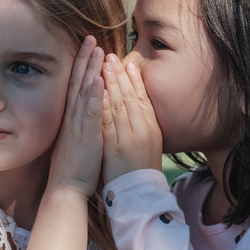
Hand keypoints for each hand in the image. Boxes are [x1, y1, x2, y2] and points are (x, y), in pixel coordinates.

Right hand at [48, 36, 104, 197]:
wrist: (66, 189)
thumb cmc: (74, 168)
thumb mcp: (74, 140)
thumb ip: (78, 124)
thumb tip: (82, 112)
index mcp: (70, 118)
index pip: (75, 86)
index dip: (80, 66)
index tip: (86, 48)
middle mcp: (71, 118)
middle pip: (77, 82)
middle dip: (84, 59)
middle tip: (90, 37)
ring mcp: (77, 126)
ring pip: (83, 92)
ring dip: (89, 69)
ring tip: (95, 49)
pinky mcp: (85, 136)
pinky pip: (89, 113)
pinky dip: (92, 96)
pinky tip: (96, 79)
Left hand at [101, 53, 162, 182]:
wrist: (137, 194)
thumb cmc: (139, 170)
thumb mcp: (146, 144)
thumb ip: (142, 126)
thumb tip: (136, 109)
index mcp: (150, 128)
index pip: (141, 98)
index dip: (134, 79)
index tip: (126, 61)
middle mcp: (141, 130)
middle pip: (131, 97)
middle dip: (120, 75)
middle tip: (112, 55)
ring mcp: (128, 138)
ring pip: (120, 105)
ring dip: (112, 82)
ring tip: (105, 63)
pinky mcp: (115, 147)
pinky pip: (109, 122)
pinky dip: (104, 104)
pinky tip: (99, 89)